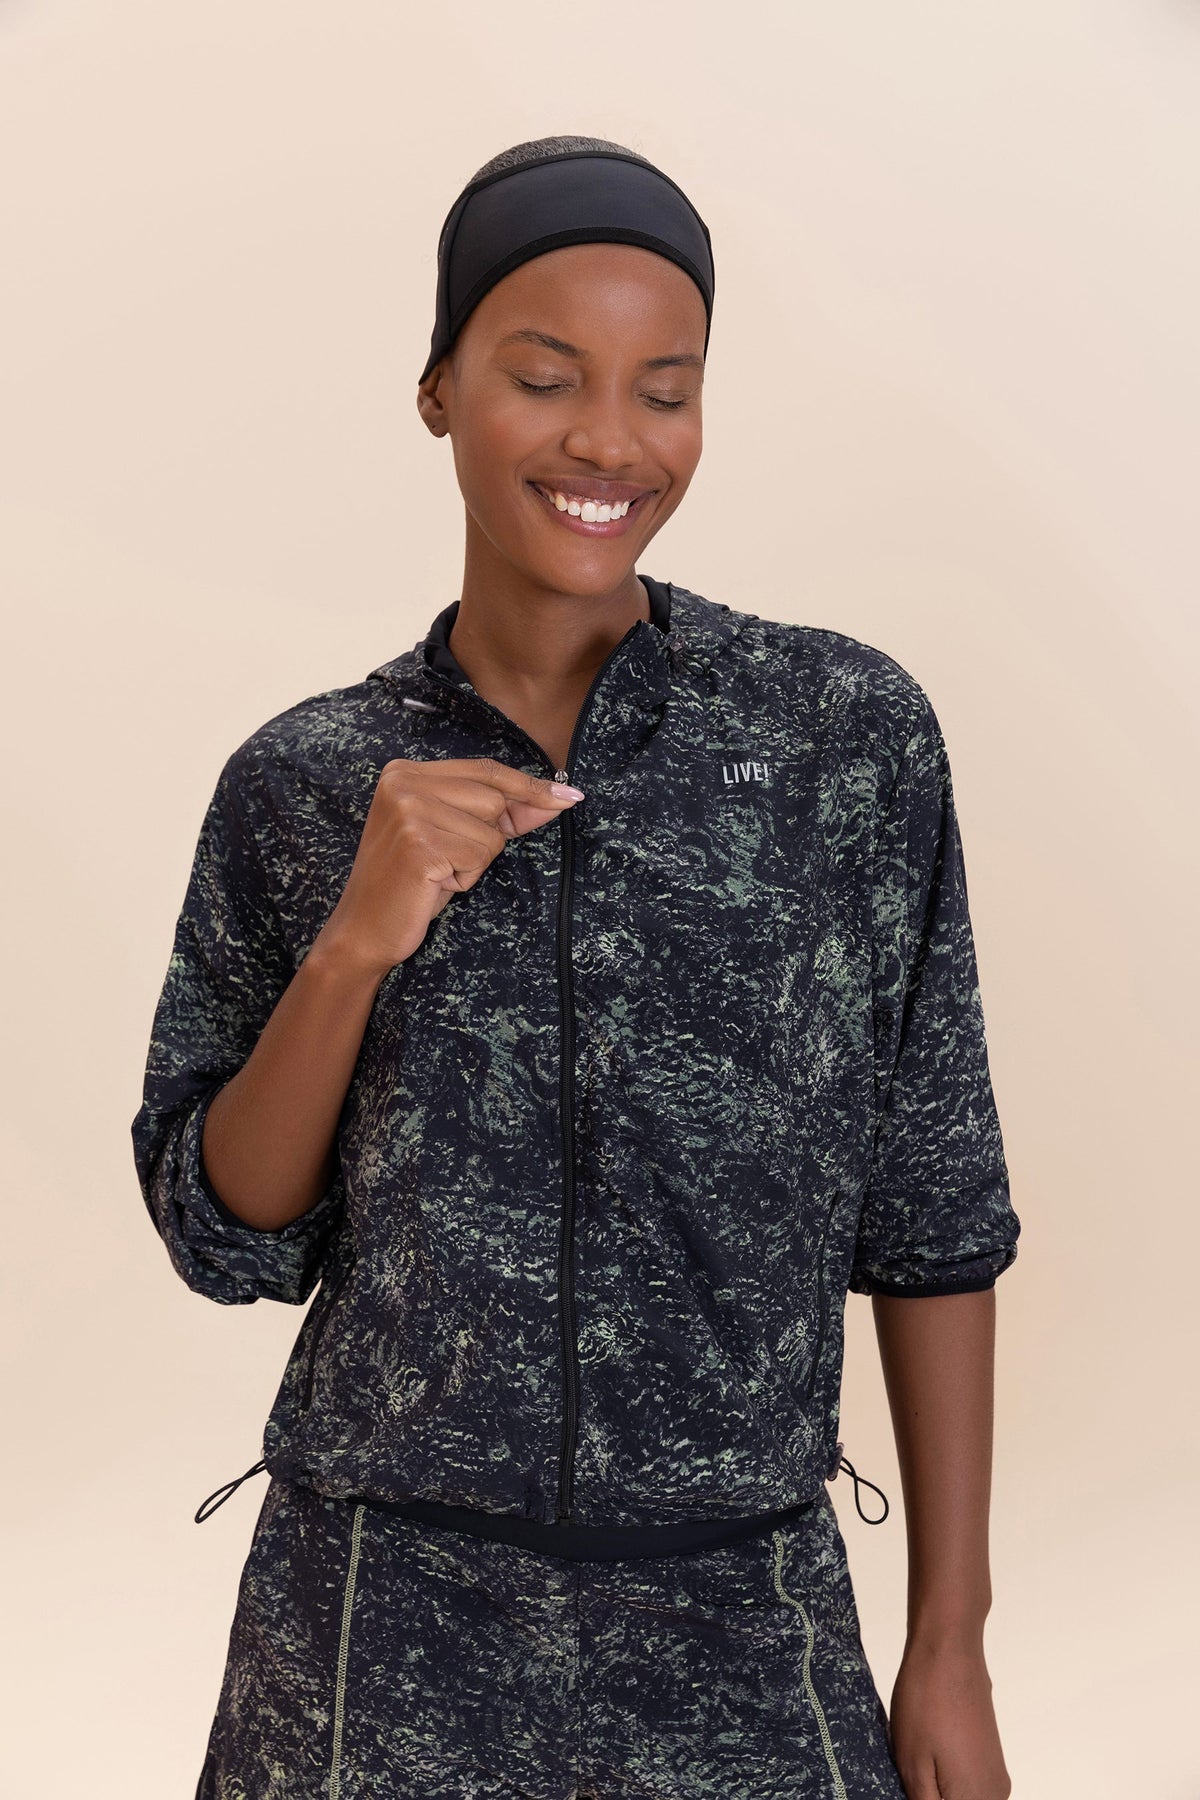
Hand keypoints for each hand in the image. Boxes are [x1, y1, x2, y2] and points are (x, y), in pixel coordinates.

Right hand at [318, 756, 583, 974]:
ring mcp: (409, 811)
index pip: (486, 770)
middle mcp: (403, 782)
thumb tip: (560, 797)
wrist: (363, 929)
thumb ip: (501, 812)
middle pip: (494, 799)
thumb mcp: (453, 836)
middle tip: (447, 859)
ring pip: (491, 832)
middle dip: (487, 837)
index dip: (530, 786)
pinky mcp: (419, 845)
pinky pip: (479, 857)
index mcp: (405, 771)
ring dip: (475, 862)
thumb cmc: (411, 883)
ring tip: (437, 872)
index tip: (570, 797)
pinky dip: (466, 878)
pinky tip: (434, 884)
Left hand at [887, 1635, 1011, 1799]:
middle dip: (929, 1795)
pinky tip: (926, 1749)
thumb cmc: (926, 1702)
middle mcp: (995, 1794)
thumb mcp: (912, 1765)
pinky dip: (944, 1775)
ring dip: (935, 1787)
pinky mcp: (990, 1757)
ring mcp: (995, 1775)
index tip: (911, 1781)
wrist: (949, 1650)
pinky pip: (966, 1782)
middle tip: (908, 1770)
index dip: (922, 1798)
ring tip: (916, 1756)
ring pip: (959, 1796)